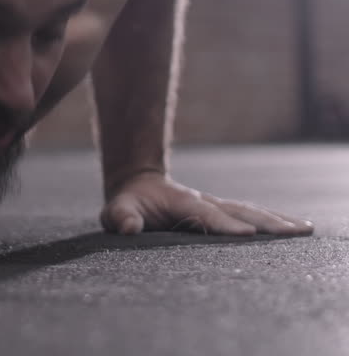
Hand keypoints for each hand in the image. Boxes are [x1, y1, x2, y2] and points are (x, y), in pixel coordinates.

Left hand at [100, 172, 313, 236]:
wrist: (137, 185)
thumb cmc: (127, 203)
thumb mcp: (116, 210)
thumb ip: (121, 217)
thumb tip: (129, 227)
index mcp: (182, 202)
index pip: (206, 214)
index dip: (225, 224)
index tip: (248, 233)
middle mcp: (204, 202)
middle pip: (239, 210)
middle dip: (266, 221)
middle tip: (295, 231)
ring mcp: (215, 206)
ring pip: (250, 211)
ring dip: (277, 220)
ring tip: (304, 229)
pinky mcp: (221, 213)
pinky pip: (249, 216)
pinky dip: (272, 221)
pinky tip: (292, 229)